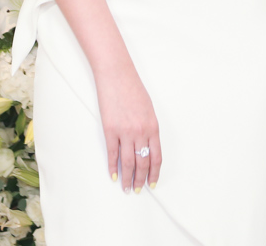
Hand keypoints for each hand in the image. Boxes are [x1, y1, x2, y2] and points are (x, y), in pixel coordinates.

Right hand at [93, 63, 161, 191]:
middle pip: (142, 162)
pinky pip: (112, 154)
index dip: (154, 173)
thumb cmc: (133, 89)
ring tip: (126, 188)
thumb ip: (149, 129)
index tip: (152, 183)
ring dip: (127, 178)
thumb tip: (147, 146)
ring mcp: (124, 132)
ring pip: (128, 162)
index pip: (156, 157)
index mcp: (153, 127)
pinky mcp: (110, 130)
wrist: (117, 76)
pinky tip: (114, 175)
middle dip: (140, 179)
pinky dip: (113, 167)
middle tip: (138, 190)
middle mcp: (140, 132)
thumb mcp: (148, 109)